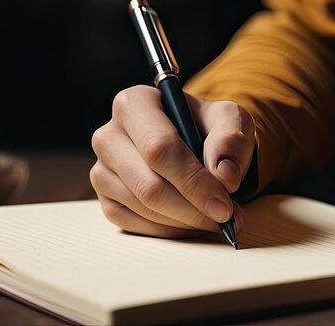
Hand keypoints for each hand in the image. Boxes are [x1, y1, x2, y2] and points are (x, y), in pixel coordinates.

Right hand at [90, 85, 254, 237]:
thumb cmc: (207, 127)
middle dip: (193, 209)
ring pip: (143, 208)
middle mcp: (110, 136)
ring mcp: (102, 169)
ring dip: (186, 221)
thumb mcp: (230, 120)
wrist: (193, 140)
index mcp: (135, 104)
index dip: (193, 182)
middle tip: (226, 218)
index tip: (224, 205)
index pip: (159, 148)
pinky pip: (134, 224)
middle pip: (149, 185)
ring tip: (216, 218)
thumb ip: (231, 140)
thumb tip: (224, 176)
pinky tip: (192, 223)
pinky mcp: (105, 198)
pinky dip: (169, 230)